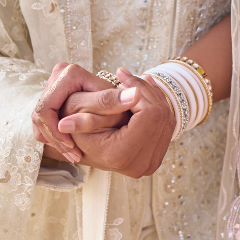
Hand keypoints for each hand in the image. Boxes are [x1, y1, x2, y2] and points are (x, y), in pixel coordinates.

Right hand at [32, 62, 112, 165]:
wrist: (108, 98)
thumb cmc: (111, 98)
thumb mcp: (109, 100)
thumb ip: (114, 99)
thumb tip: (136, 95)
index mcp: (67, 74)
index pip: (46, 108)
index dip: (56, 130)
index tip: (72, 145)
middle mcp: (54, 79)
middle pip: (40, 114)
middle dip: (56, 139)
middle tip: (74, 155)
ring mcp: (47, 91)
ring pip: (39, 121)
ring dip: (55, 141)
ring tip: (74, 155)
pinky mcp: (46, 102)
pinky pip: (40, 124)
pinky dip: (54, 139)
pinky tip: (69, 149)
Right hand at [58, 68, 176, 178]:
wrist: (76, 145)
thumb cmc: (73, 124)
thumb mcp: (81, 109)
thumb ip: (106, 101)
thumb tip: (135, 93)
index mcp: (121, 154)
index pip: (149, 114)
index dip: (139, 89)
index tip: (121, 74)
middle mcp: (140, 165)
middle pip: (160, 116)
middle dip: (145, 90)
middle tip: (126, 75)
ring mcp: (150, 164)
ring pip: (166, 120)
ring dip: (151, 96)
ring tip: (133, 81)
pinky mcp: (155, 159)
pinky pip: (166, 126)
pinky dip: (156, 106)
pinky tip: (142, 92)